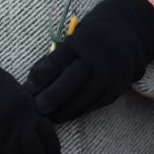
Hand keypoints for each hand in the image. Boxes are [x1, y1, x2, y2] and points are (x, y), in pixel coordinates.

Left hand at [27, 0, 153, 123]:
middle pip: (68, 84)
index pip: (54, 64)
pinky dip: (78, 111)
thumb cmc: (89, 39)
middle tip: (36, 110)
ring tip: (48, 117)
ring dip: (62, 111)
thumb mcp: (72, 40)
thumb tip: (32, 85)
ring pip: (81, 100)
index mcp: (79, 43)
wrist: (126, 36)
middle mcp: (95, 59)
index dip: (37, 80)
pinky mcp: (115, 90)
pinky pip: (92, 105)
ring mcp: (108, 76)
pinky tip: (66, 113)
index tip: (27, 91)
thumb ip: (55, 59)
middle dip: (49, 99)